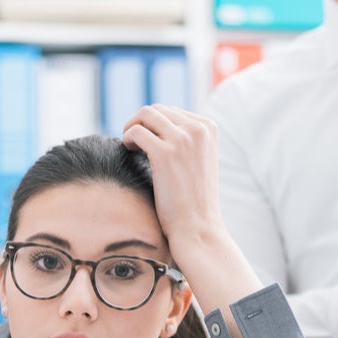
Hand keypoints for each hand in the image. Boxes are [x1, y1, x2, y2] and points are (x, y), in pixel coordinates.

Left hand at [120, 104, 223, 251]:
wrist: (198, 227)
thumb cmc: (194, 200)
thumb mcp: (198, 161)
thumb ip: (186, 140)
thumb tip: (156, 124)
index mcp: (209, 127)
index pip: (172, 111)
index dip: (154, 124)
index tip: (147, 141)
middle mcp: (198, 129)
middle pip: (157, 110)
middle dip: (140, 123)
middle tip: (132, 143)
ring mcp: (183, 139)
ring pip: (145, 115)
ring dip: (131, 127)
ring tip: (129, 145)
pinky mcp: (165, 154)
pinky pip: (136, 132)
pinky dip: (127, 138)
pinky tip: (127, 151)